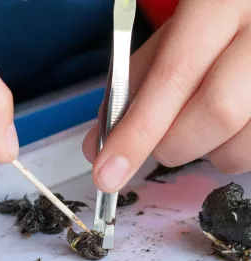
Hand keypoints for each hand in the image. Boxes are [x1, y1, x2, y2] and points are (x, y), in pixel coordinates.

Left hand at [83, 0, 250, 192]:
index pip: (174, 77)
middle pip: (217, 113)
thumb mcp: (167, 42)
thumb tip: (95, 147)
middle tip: (158, 142)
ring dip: (205, 151)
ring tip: (201, 123)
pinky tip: (226, 127)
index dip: (136, 133)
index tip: (106, 173)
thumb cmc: (211, 28)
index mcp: (221, 5)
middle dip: (172, 145)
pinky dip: (227, 152)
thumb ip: (128, 90)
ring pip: (241, 146)